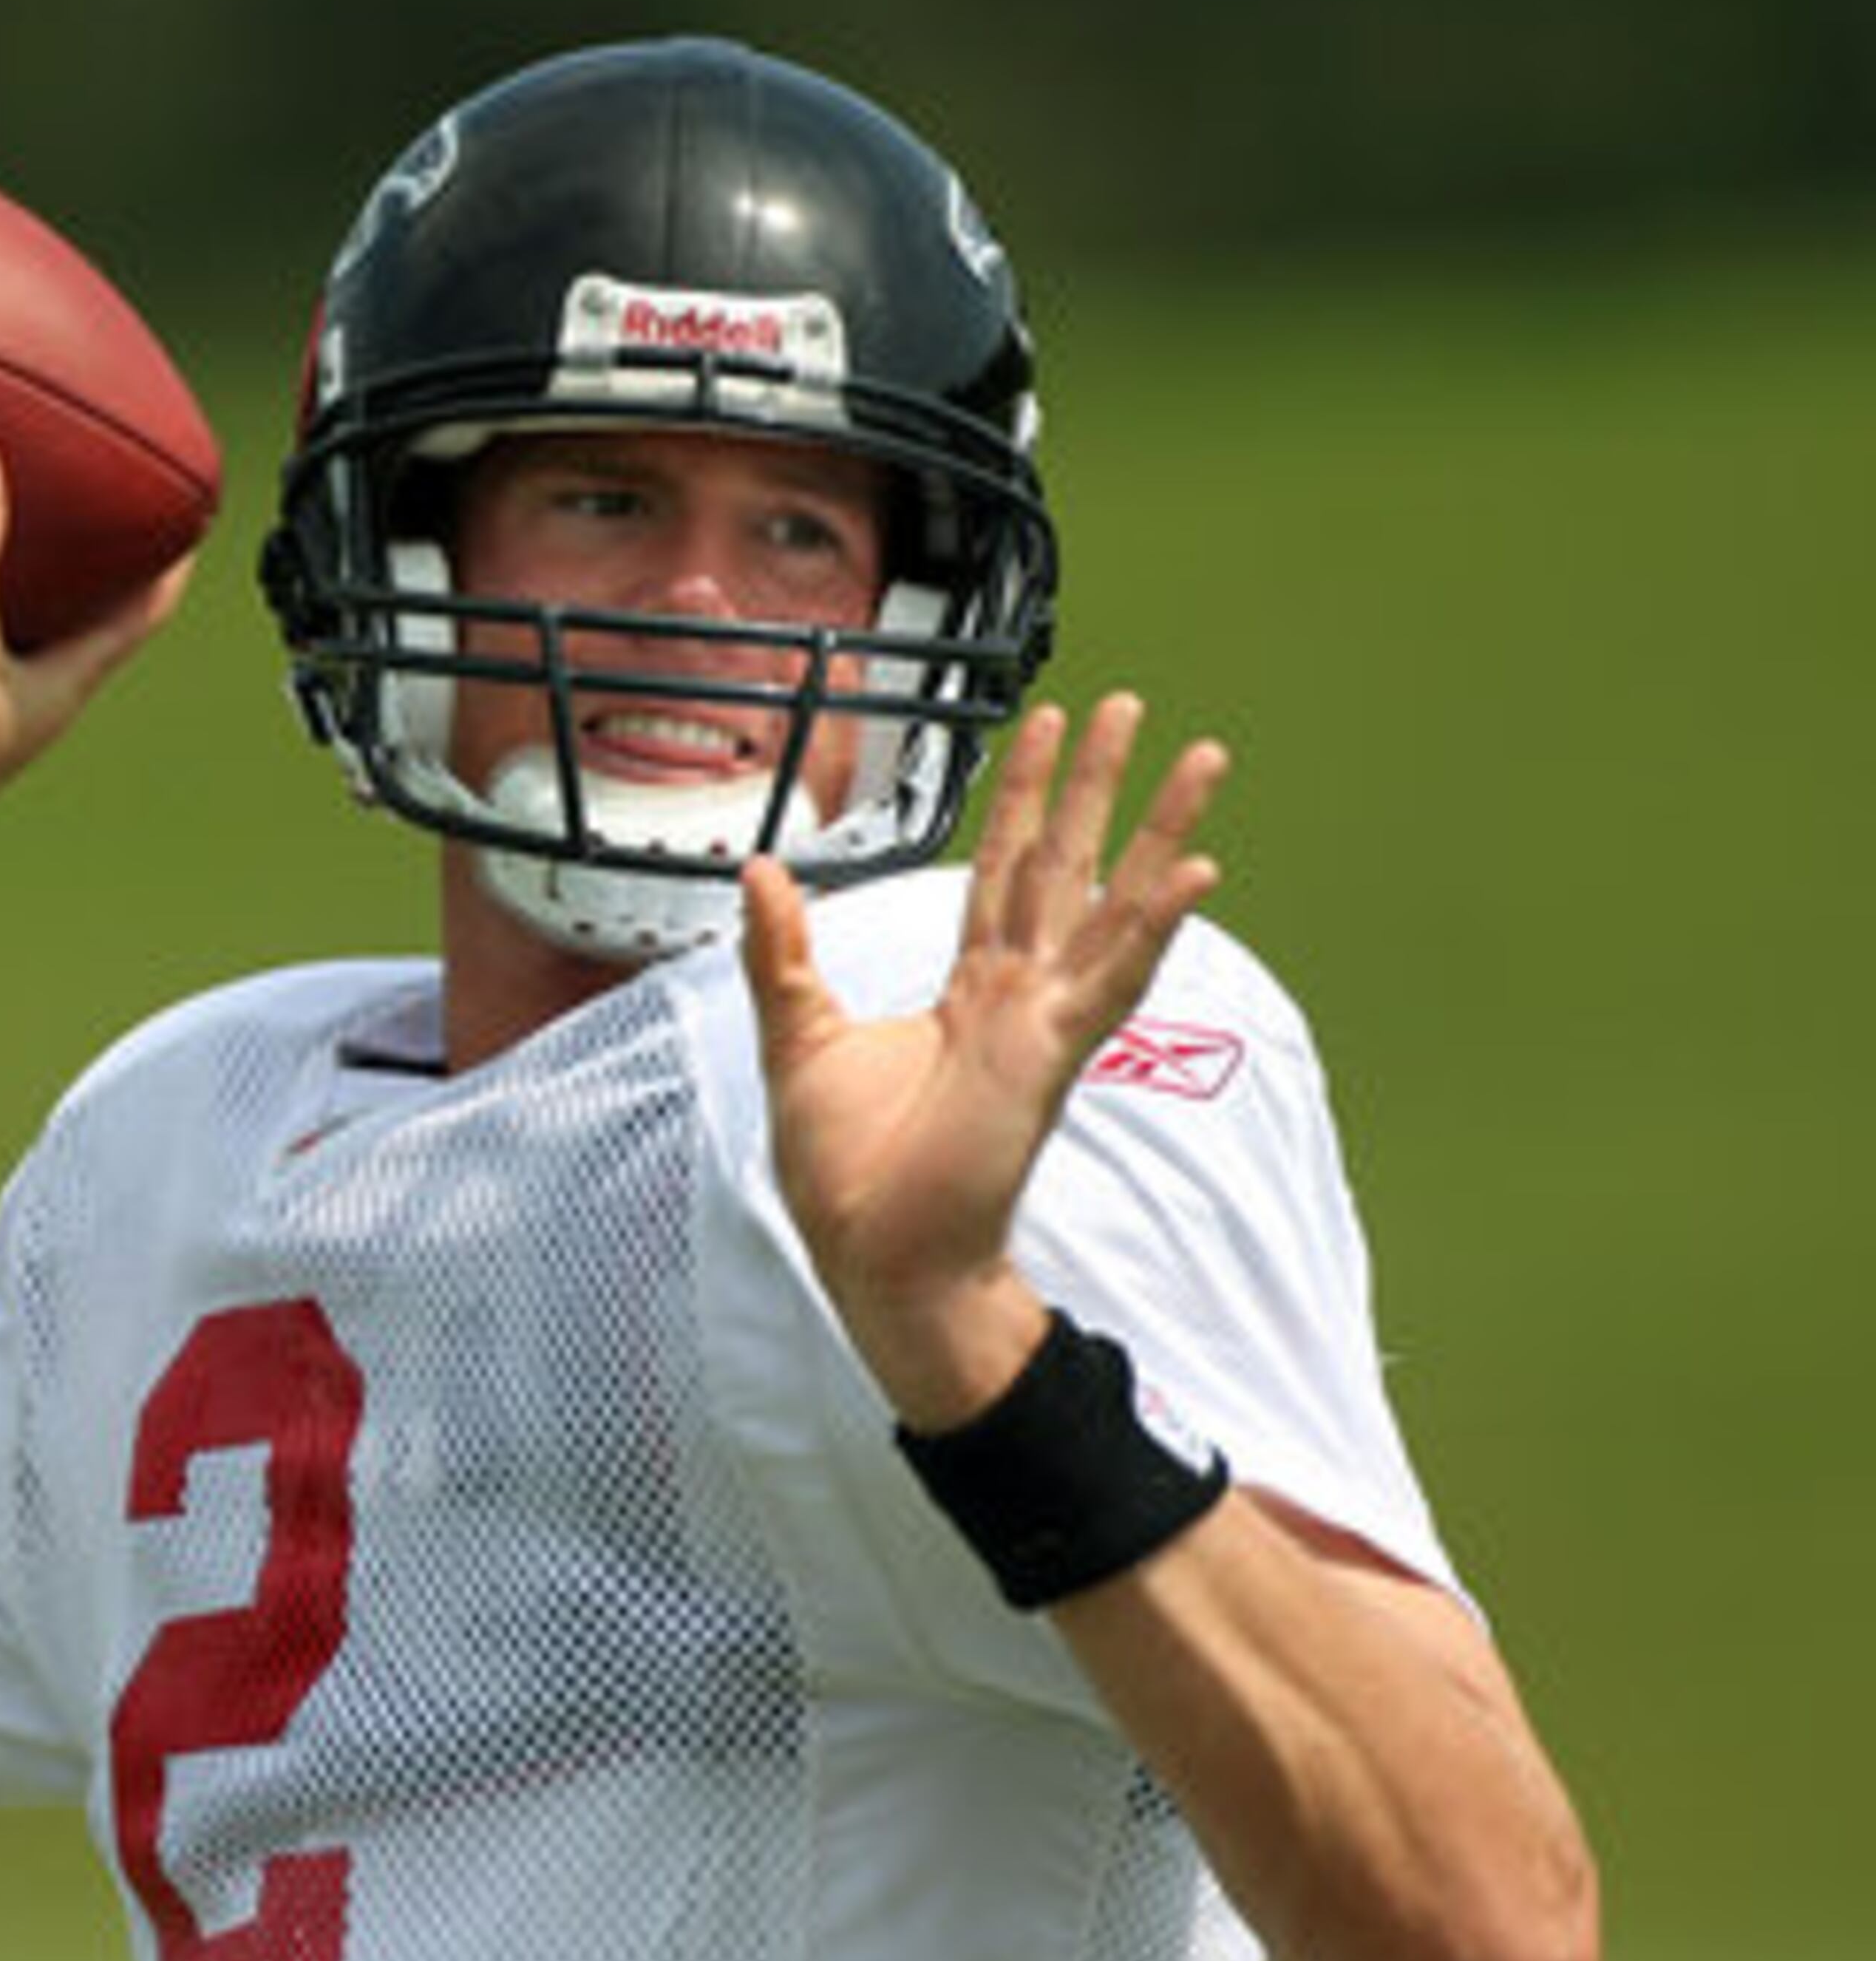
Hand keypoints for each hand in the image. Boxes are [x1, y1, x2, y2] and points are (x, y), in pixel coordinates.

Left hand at [740, 691, 1228, 1427]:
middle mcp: (1014, 996)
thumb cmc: (847, 1173)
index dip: (1021, 795)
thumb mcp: (796, 1037)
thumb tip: (757, 869)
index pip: (999, 869)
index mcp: (965, 989)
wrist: (874, 1256)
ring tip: (1203, 761)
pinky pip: (1113, 978)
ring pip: (1112, 904)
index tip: (1043, 727)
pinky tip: (1197, 870)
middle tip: (1126, 704)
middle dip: (1096, 784)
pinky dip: (1154, 924)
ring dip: (1160, 831)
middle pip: (1064, 863)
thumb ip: (780, 952)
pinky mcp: (1051, 1058)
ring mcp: (1043, 1023)